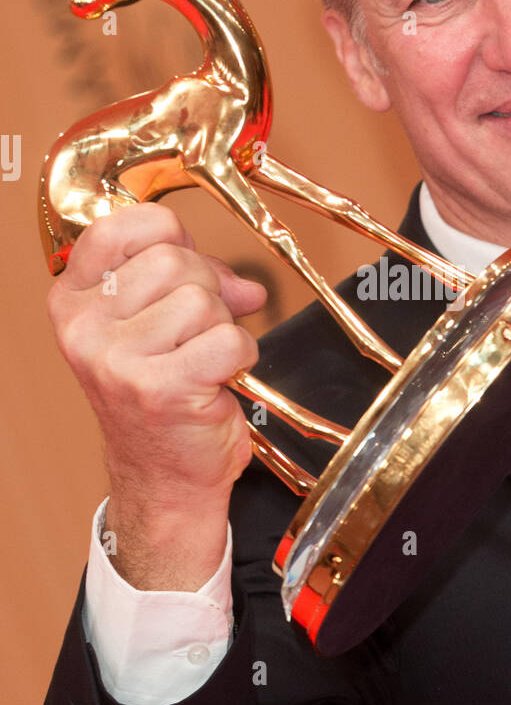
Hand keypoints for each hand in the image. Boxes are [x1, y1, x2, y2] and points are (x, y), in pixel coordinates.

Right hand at [47, 203, 266, 587]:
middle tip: (199, 330)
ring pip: (204, 299)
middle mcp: (84, 328)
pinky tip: (219, 377)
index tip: (183, 268)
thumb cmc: (160, 397)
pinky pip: (228, 339)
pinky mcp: (160, 389)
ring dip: (222, 327)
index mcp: (72, 300)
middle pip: (174, 259)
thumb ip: (189, 282)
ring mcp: (117, 360)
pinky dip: (240, 355)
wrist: (163, 476)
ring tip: (203, 359)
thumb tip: (244, 285)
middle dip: (207, 289)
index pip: (121, 227)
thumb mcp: (152, 324)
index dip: (171, 237)